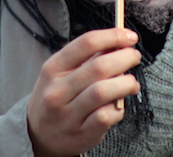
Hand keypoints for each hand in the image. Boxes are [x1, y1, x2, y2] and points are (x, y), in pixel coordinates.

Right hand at [27, 27, 141, 156]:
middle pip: (98, 67)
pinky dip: (118, 108)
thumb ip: (87, 58)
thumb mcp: (60, 73)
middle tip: (134, 57)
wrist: (38, 135)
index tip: (130, 36)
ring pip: (104, 92)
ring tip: (131, 82)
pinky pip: (106, 116)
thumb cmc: (55, 97)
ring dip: (126, 83)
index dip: (113, 37)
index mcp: (53, 68)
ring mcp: (68, 114)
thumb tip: (118, 43)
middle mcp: (57, 91)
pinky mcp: (80, 133)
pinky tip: (118, 104)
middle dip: (124, 58)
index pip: (86, 43)